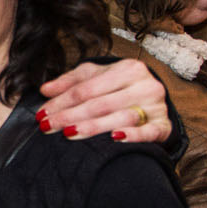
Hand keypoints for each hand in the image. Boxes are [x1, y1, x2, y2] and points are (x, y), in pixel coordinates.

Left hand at [38, 59, 170, 143]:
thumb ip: (71, 82)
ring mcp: (156, 106)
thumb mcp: (98, 78)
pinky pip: (148, 132)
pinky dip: (132, 136)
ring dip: (93, 127)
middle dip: (70, 116)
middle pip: (100, 104)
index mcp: (127, 69)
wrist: (154, 100)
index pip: (87, 88)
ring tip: (69, 134)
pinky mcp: (164, 126)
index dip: (62, 101)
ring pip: (120, 117)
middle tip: (48, 127)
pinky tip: (114, 138)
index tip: (42, 113)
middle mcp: (144, 85)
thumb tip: (45, 90)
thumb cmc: (121, 88)